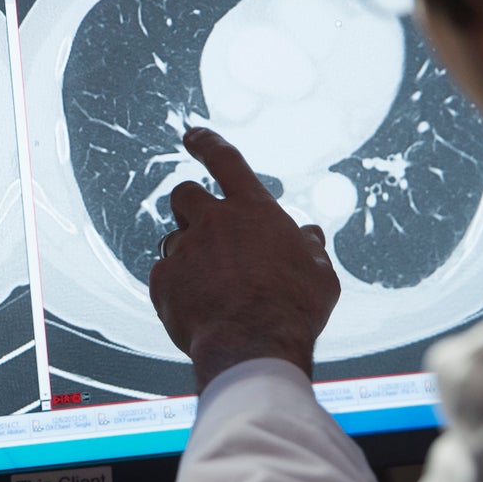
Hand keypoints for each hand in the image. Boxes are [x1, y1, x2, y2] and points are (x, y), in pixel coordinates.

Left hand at [148, 127, 340, 391]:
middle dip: (190, 206)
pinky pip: (163, 277)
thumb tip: (309, 236)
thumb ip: (311, 250)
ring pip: (173, 239)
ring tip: (211, 288)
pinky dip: (176, 290)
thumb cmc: (294, 311)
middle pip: (185, 194)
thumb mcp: (320, 275)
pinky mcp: (162, 280)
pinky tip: (197, 311)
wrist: (252, 347)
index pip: (225, 161)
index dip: (207, 143)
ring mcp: (184, 250)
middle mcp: (213, 222)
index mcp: (253, 211)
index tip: (193, 135)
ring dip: (187, 255)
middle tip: (203, 230)